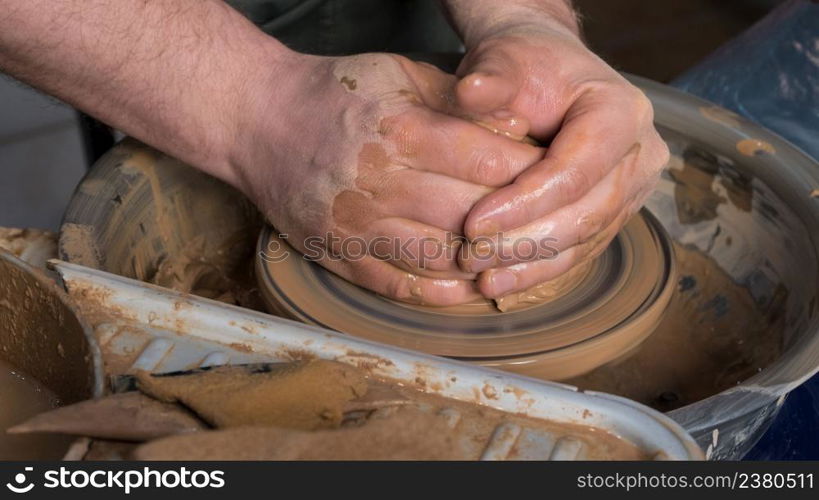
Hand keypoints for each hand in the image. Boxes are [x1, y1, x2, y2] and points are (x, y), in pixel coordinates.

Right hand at [233, 51, 543, 304]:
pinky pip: (399, 285)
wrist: (260, 122)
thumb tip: (518, 129)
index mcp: (401, 129)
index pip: (487, 160)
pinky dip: (440, 293)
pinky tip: (468, 285)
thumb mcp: (399, 74)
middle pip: (472, 214)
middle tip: (548, 225)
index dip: (529, 173)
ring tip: (514, 259)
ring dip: (485, 264)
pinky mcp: (340, 253)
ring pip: (440, 257)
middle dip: (518, 223)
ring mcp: (358, 224)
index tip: (554, 178)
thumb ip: (458, 101)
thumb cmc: (337, 94)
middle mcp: (381, 182)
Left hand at [453, 19, 669, 298]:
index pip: (575, 170)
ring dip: (530, 265)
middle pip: (585, 213)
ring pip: (583, 240)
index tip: (473, 222)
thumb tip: (470, 91)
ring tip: (482, 278)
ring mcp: (631, 189)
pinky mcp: (611, 214)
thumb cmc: (524, 63)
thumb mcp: (505, 58)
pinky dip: (538, 269)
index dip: (524, 202)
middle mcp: (639, 154)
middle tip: (471, 256)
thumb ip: (491, 76)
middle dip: (524, 241)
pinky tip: (499, 282)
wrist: (543, 71)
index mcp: (622, 112)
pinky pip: (578, 250)